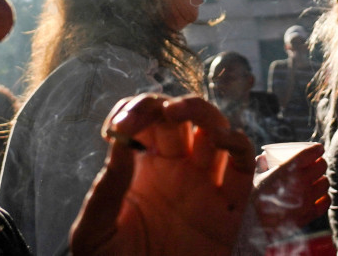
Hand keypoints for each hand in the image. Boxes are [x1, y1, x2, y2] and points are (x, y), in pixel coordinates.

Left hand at [70, 94, 255, 255]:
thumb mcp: (94, 233)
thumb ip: (106, 188)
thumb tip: (118, 142)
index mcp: (140, 169)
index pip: (144, 121)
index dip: (136, 111)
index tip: (122, 123)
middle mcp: (175, 169)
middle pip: (181, 117)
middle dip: (171, 105)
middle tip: (162, 110)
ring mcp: (204, 184)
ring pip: (214, 130)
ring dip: (205, 113)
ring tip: (184, 113)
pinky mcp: (230, 206)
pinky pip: (243, 165)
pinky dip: (238, 144)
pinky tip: (220, 139)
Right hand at [253, 143, 328, 234]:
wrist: (253, 224)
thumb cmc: (253, 197)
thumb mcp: (255, 176)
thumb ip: (261, 164)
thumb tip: (263, 158)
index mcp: (289, 169)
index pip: (311, 153)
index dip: (317, 149)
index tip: (318, 148)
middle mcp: (302, 182)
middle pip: (321, 167)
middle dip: (320, 163)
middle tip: (316, 163)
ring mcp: (307, 199)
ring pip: (325, 183)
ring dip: (322, 179)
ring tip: (317, 180)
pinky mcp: (309, 214)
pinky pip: (325, 202)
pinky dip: (323, 197)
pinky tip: (319, 196)